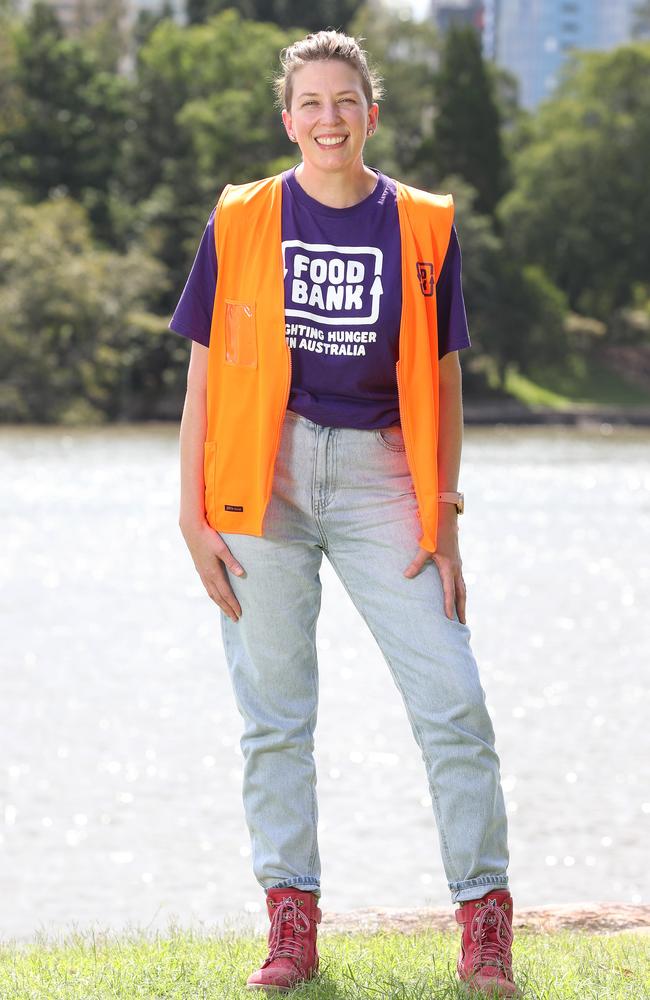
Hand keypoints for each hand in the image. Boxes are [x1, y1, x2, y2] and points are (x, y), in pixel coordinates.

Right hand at [180, 519, 244, 622]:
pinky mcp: (200, 569)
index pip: (226, 593)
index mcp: (213, 572)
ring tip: (227, 611)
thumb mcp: (222, 548)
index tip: (240, 613)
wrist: (191, 530)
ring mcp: (202, 573)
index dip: (233, 604)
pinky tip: (216, 596)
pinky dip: (213, 595)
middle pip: (218, 597)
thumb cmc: (208, 537)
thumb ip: (232, 562)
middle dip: (227, 608)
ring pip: (212, 593)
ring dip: (220, 603)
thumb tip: (242, 574)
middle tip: (235, 619)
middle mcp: (207, 576)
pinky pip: (208, 587)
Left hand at [403, 508, 466, 623]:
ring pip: (462, 588)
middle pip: (461, 594)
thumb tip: (406, 576)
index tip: (449, 619)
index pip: (449, 591)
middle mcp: (456, 569)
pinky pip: (460, 582)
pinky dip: (459, 592)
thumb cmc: (435, 533)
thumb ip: (416, 563)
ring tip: (461, 616)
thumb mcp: (424, 548)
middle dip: (461, 610)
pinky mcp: (457, 563)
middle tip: (462, 626)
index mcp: (449, 567)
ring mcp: (458, 566)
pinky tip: (456, 597)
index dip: (449, 606)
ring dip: (462, 602)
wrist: (445, 519)